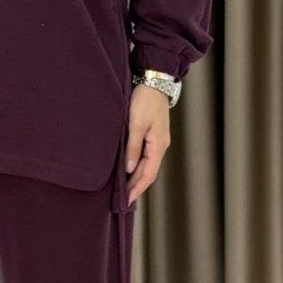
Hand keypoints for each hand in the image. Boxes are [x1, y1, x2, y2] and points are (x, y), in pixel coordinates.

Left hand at [124, 84, 170, 206]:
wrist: (154, 81)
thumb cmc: (144, 100)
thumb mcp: (136, 124)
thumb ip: (132, 147)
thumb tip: (128, 168)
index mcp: (158, 145)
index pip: (148, 174)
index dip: (137, 188)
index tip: (127, 201)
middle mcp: (160, 146)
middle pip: (148, 172)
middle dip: (136, 186)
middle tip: (123, 200)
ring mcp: (157, 141)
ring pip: (147, 165)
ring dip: (136, 177)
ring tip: (125, 189)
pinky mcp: (153, 135)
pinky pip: (146, 156)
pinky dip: (137, 166)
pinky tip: (129, 170)